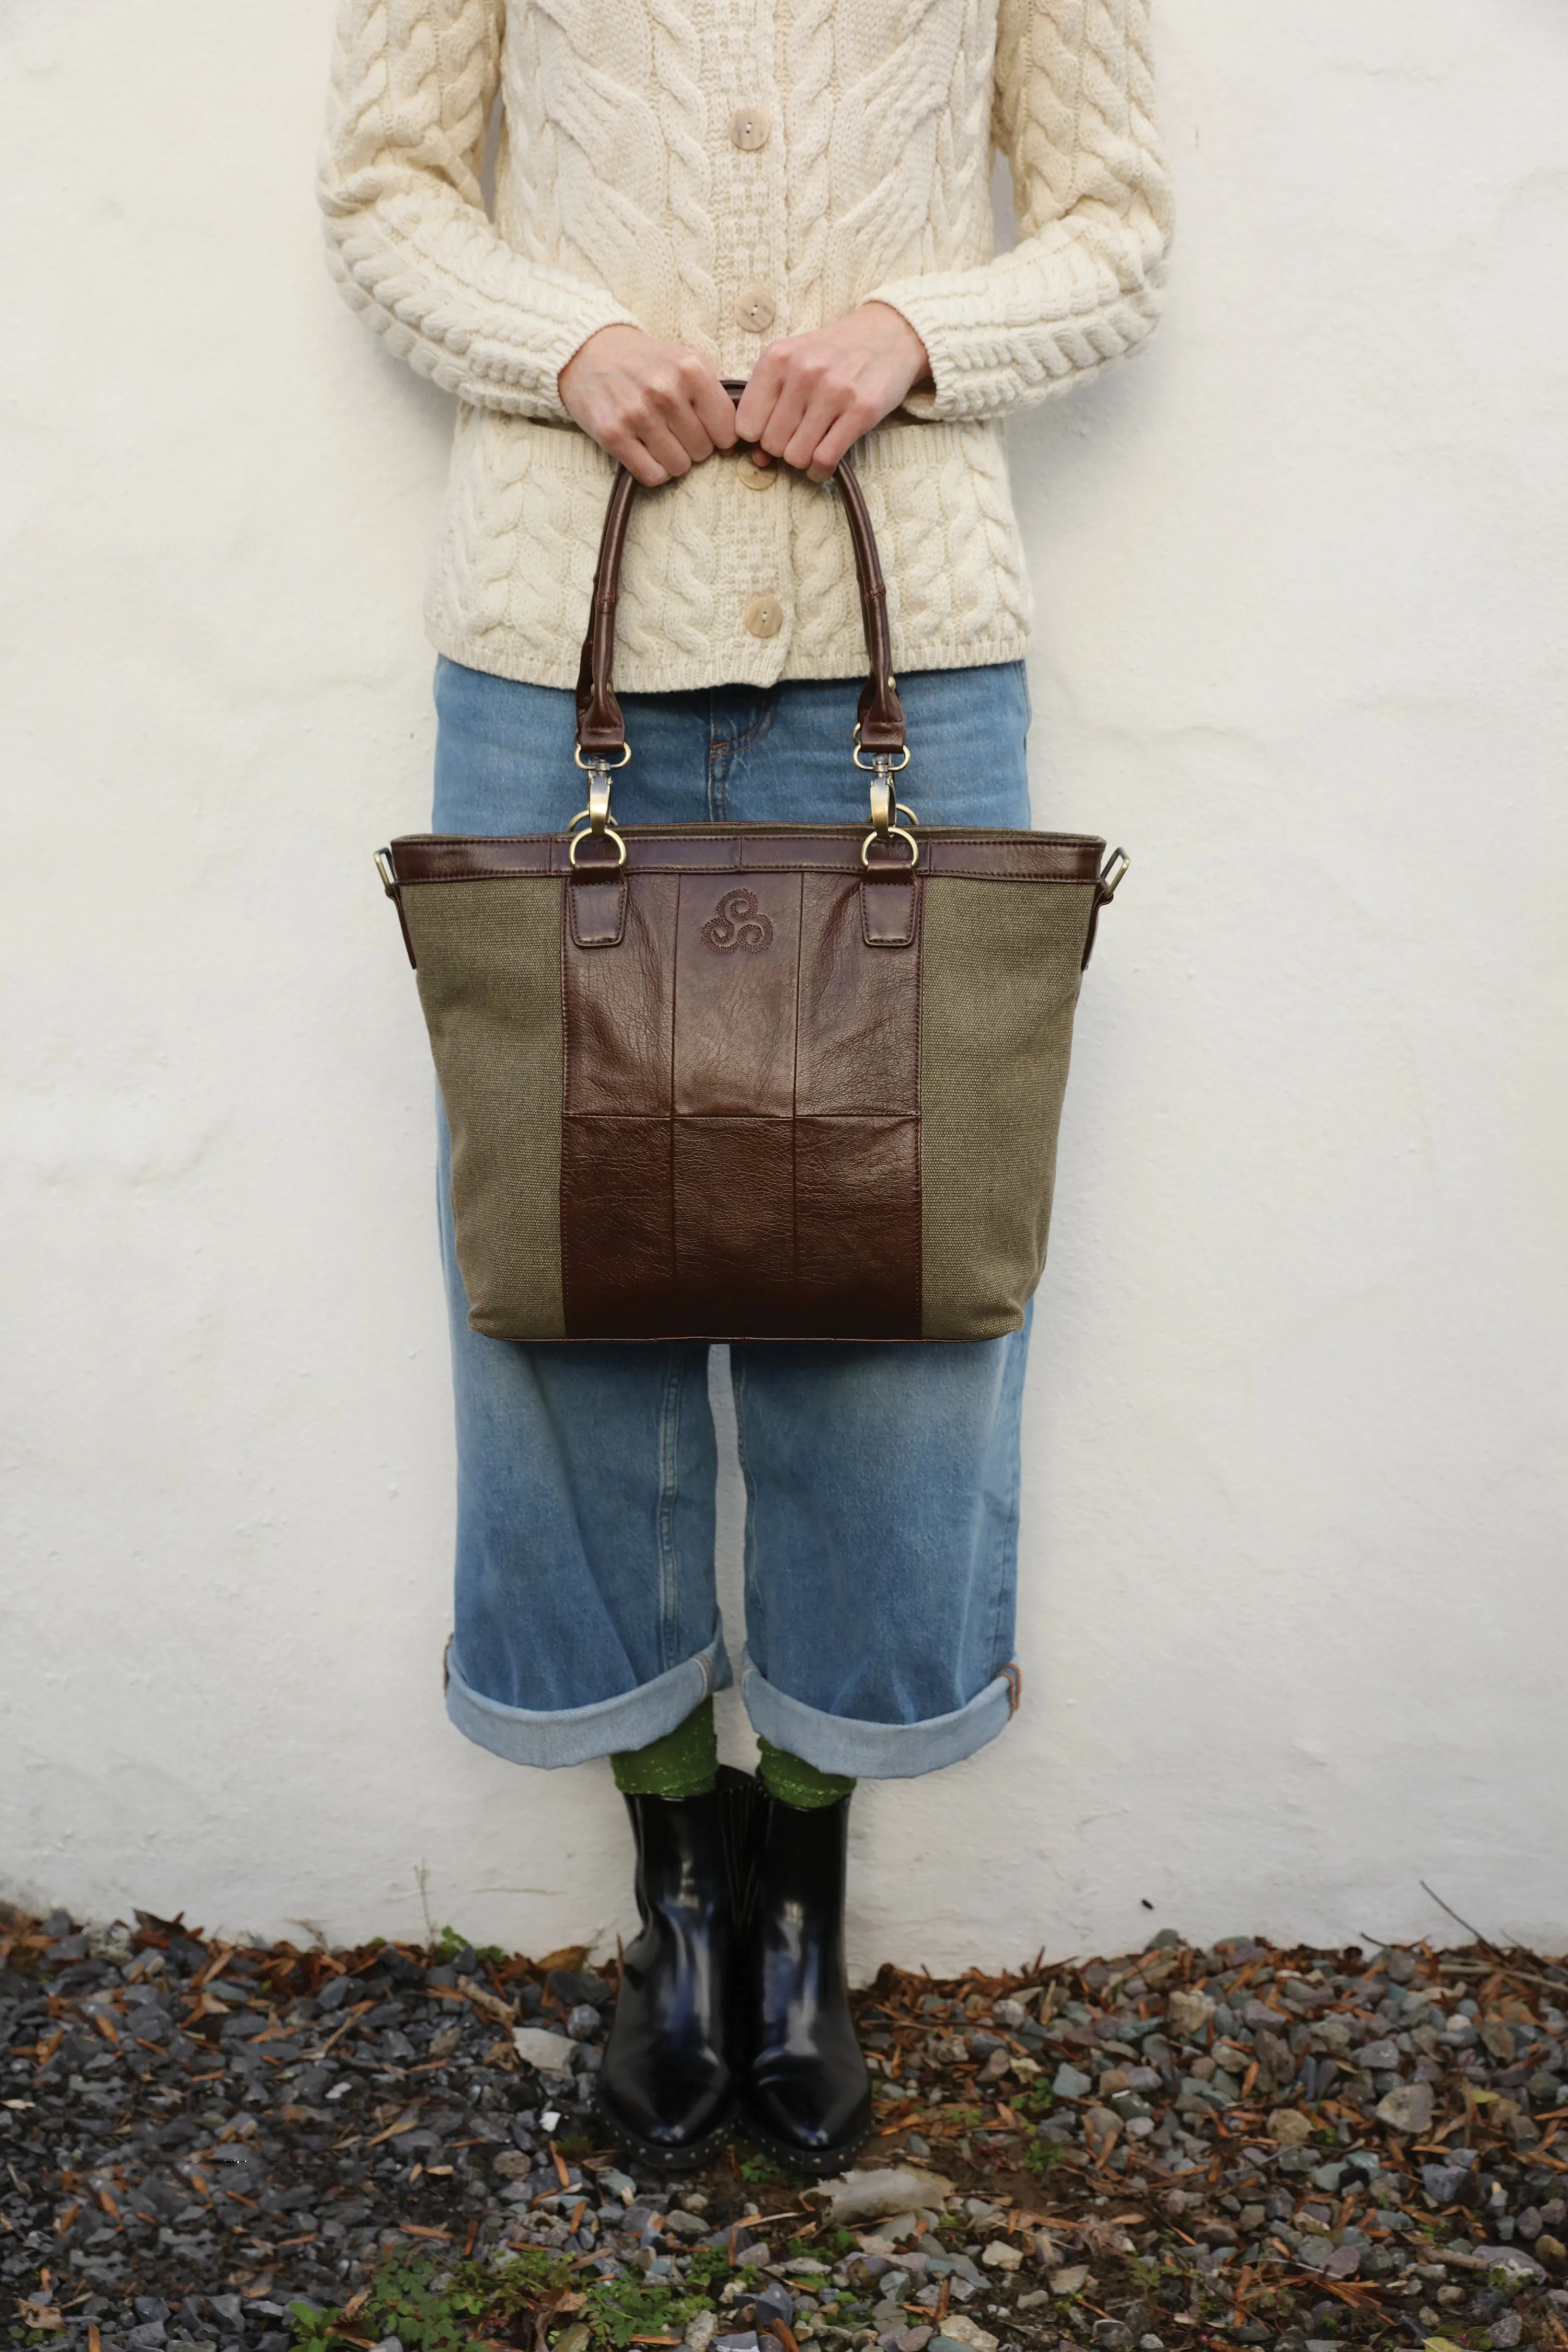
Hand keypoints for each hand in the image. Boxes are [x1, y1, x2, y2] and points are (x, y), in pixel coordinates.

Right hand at [559, 325, 737, 486]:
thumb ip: (715, 394)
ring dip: (672, 459)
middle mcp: (665, 390)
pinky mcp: (613, 434)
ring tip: (657, 437)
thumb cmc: (646, 363)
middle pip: (703, 451)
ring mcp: (637, 413)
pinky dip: (652, 470)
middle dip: (692, 445)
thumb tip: (741, 440)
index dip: (718, 435)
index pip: (727, 431)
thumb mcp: (686, 361)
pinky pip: (652, 475)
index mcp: (691, 369)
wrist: (589, 353)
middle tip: (673, 428)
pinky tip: (644, 450)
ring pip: (679, 467)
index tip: (703, 427)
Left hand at [733, 304, 931, 483]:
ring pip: (796, 456)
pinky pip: (824, 459)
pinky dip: (820, 470)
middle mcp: (802, 371)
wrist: (889, 335)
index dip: (758, 437)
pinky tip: (824, 463)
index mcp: (777, 358)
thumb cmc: (834, 355)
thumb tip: (757, 459)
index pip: (746, 425)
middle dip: (783, 449)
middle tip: (799, 437)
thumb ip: (768, 405)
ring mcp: (833, 391)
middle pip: (772, 444)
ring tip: (814, 446)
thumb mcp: (794, 365)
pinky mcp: (861, 410)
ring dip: (804, 460)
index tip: (774, 432)